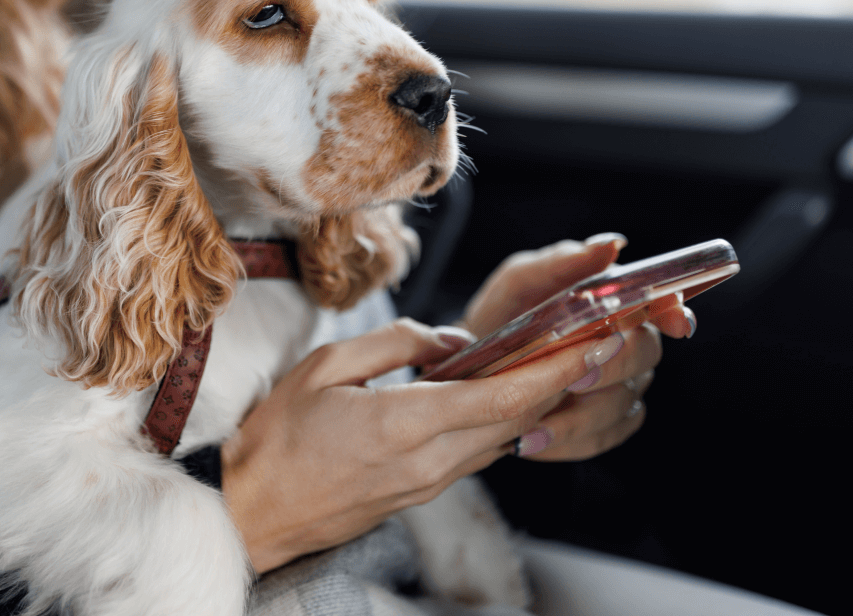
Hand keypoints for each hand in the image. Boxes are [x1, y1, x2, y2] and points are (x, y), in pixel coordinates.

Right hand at [219, 316, 626, 572]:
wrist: (253, 512)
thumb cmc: (277, 437)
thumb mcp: (325, 367)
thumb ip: (396, 344)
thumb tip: (451, 340)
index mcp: (403, 424)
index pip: (501, 398)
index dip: (553, 371)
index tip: (591, 344)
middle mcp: (427, 462)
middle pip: (515, 421)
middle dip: (562, 382)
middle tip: (598, 345)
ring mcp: (426, 485)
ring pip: (500, 440)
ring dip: (537, 404)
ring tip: (565, 364)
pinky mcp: (420, 495)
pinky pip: (475, 454)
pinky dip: (502, 423)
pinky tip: (508, 399)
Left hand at [459, 233, 695, 461]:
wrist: (469, 368)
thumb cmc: (501, 317)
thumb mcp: (520, 282)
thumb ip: (562, 262)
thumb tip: (610, 244)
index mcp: (615, 304)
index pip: (662, 305)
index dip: (674, 313)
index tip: (675, 322)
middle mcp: (626, 345)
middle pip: (646, 357)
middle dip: (612, 367)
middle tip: (575, 376)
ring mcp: (618, 388)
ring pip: (622, 404)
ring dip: (581, 415)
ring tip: (535, 421)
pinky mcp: (601, 426)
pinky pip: (603, 438)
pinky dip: (568, 440)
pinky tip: (532, 439)